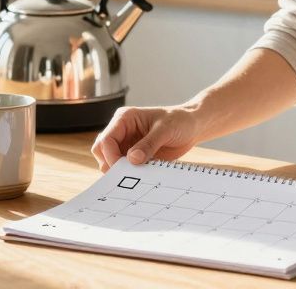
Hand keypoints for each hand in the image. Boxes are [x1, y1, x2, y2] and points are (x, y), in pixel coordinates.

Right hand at [90, 105, 205, 172]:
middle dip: (111, 164)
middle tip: (127, 175)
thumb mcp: (166, 129)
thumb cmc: (180, 121)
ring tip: (137, 175)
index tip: (123, 168)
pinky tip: (141, 177)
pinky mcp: (134, 156)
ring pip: (110, 161)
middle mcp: (122, 131)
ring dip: (120, 171)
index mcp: (125, 118)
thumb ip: (149, 144)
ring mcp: (127, 144)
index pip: (106, 140)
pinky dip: (129, 174)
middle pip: (102, 151)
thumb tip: (132, 159)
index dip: (111, 156)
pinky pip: (124, 168)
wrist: (192, 127)